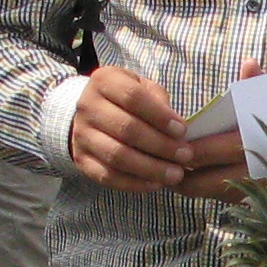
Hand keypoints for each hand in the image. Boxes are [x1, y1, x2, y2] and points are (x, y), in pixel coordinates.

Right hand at [68, 59, 258, 202]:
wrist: (91, 114)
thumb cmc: (127, 100)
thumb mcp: (142, 88)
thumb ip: (159, 101)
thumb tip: (179, 129)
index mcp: (104, 81)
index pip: (133, 97)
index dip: (160, 116)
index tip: (183, 130)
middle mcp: (87, 107)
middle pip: (127, 129)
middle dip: (161, 145)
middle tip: (186, 156)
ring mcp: (81, 135)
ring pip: (117, 156)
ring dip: (150, 168)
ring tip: (176, 175)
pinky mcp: (81, 160)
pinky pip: (107, 176)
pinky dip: (133, 183)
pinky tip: (155, 184)